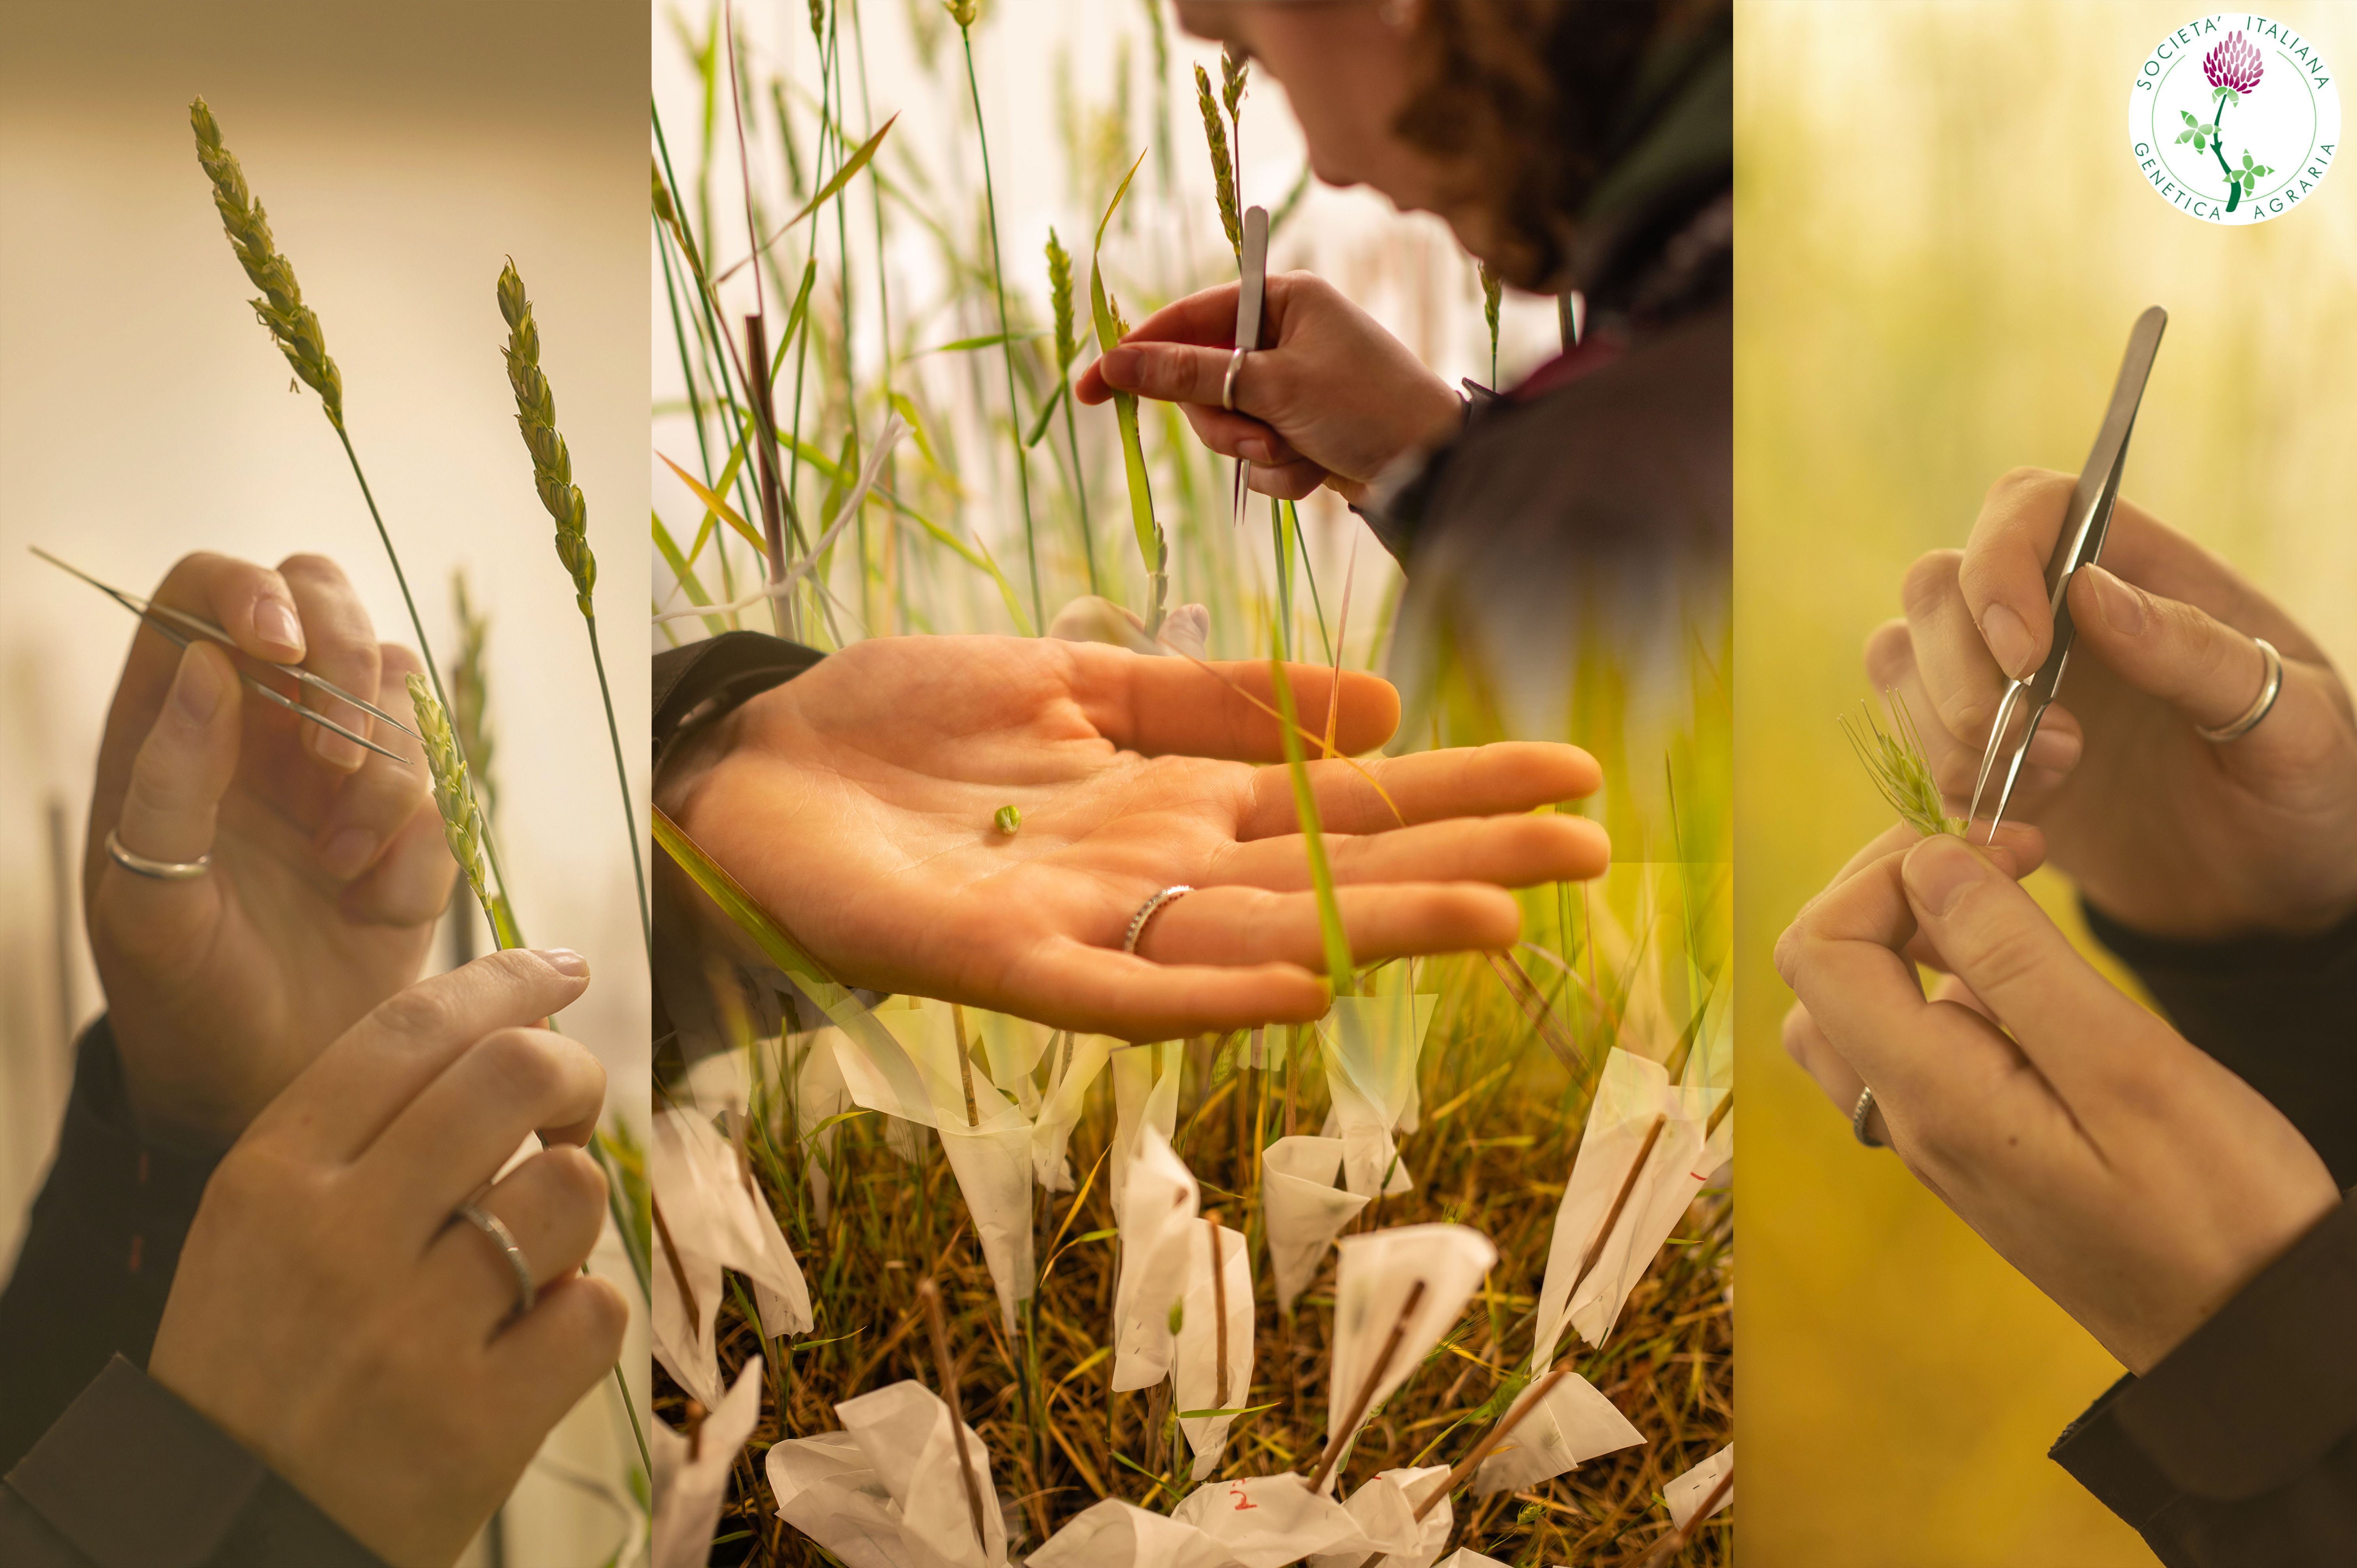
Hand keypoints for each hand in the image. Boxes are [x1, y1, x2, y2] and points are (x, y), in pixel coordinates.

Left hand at [85, 552, 456, 1149]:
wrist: (266, 1088)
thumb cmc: (180, 998)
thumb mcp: (145, 903)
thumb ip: (165, 781)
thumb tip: (211, 666)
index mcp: (173, 721)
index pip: (209, 588)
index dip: (252, 590)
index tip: (277, 650)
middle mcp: (262, 724)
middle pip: (326, 601)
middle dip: (348, 658)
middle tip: (330, 758)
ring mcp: (341, 766)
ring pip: (401, 691)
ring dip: (382, 776)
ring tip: (341, 866)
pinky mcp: (410, 820)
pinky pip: (443, 785)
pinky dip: (416, 839)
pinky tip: (370, 898)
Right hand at [150, 948, 624, 1567]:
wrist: (227, 1533)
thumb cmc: (263, 1364)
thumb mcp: (259, 1227)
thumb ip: (365, 1131)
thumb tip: (512, 1028)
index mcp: (271, 1177)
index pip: (414, 1026)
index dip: (506, 980)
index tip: (559, 967)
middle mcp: (339, 1238)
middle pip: (515, 1073)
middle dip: (570, 1071)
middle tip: (569, 1106)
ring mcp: (413, 1330)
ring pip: (571, 1187)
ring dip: (574, 1202)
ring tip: (531, 1244)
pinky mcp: (480, 1418)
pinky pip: (595, 1307)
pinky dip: (581, 1314)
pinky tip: (529, 1338)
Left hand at [657, 636, 1607, 1038]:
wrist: (760, 756)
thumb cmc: (909, 722)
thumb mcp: (1078, 681)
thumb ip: (1216, 700)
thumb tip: (1377, 711)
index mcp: (1177, 803)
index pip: (1344, 804)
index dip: (1457, 790)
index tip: (1571, 779)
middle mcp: (1155, 873)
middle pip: (1329, 873)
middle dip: (1457, 861)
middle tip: (1587, 852)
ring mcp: (1086, 923)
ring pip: (1254, 936)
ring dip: (1371, 929)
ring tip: (1489, 916)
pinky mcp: (999, 960)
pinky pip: (1122, 988)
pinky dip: (1208, 990)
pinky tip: (1298, 986)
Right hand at [1074, 270, 1462, 503]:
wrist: (1435, 468)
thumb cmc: (1366, 408)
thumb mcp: (1273, 387)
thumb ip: (1193, 374)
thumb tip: (1117, 362)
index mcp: (1283, 299)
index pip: (1188, 319)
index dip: (1138, 354)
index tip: (1091, 387)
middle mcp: (1284, 335)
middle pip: (1201, 383)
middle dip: (1224, 423)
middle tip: (1258, 440)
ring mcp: (1291, 384)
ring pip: (1226, 426)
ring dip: (1255, 453)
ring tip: (1296, 455)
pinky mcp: (1300, 429)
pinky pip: (1258, 456)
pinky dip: (1280, 472)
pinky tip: (1317, 471)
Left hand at [1776, 831, 2338, 1374]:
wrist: (2249, 1332)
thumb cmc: (2215, 1208)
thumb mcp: (2126, 1064)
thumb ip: (2015, 960)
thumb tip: (1927, 867)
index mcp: (1931, 1098)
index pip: (1821, 949)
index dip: (1888, 872)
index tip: (1996, 846)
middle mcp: (1908, 1121)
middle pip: (1824, 972)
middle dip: (1892, 890)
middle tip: (2002, 859)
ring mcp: (1934, 1137)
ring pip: (1860, 1009)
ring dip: (1915, 937)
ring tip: (2011, 908)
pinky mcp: (1973, 1145)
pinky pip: (1913, 1049)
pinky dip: (1946, 988)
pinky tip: (2028, 983)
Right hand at [1868, 469, 2356, 938]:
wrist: (2270, 892)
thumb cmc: (2303, 792)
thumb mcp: (2296, 724)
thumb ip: (2201, 652)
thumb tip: (2091, 590)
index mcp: (2141, 572)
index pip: (2029, 507)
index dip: (2001, 563)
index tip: (2027, 654)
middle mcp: (2054, 613)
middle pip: (1937, 583)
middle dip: (1964, 671)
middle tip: (2046, 743)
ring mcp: (2003, 681)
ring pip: (1902, 655)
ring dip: (1947, 728)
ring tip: (2045, 781)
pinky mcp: (1974, 752)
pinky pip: (1905, 734)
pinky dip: (1937, 778)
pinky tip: (2017, 817)